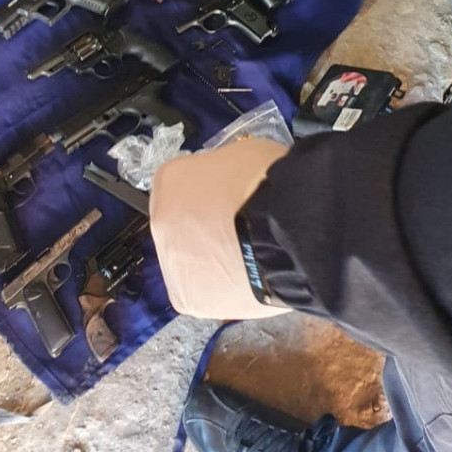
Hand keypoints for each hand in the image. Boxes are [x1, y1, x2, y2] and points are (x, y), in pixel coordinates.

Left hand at [150, 138, 289, 319]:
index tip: (227, 199)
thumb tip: (231, 180)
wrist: (290, 231)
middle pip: (182, 226)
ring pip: (192, 262)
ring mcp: (173, 264)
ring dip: (215, 260)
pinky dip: (226, 288)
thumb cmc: (272, 188)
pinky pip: (207, 291)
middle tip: (240, 229)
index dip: (209, 194)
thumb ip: (225, 171)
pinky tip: (250, 277)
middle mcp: (161, 222)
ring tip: (251, 257)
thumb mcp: (245, 153)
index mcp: (170, 179)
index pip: (181, 185)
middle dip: (208, 229)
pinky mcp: (191, 299)